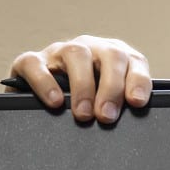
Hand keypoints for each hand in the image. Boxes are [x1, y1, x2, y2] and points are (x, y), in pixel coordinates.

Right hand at [7, 35, 151, 124]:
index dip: (138, 80)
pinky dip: (45, 82)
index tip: (136, 102)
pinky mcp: (31, 62)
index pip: (134, 61)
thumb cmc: (85, 107)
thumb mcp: (106, 105)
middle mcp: (90, 49)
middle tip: (106, 116)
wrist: (38, 103)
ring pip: (76, 53)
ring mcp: (60, 52)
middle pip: (110, 55)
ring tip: (83, 114)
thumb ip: (121, 107)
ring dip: (83, 85)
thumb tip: (132, 120)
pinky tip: (55, 102)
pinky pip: (35, 63)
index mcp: (114, 58)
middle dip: (111, 87)